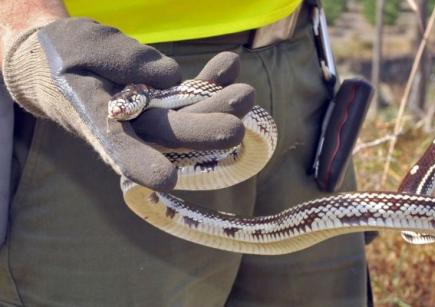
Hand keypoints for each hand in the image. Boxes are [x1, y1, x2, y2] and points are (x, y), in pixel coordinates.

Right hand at [2, 18, 253, 190]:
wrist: (57, 63)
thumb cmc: (63, 54)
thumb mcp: (82, 43)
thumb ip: (123, 58)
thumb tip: (173, 76)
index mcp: (95, 118)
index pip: (117, 145)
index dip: (141, 163)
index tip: (166, 179)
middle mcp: (126, 126)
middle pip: (167, 134)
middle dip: (203, 128)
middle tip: (237, 121)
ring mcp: (147, 118)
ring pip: (186, 119)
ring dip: (217, 107)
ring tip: (246, 92)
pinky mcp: (162, 105)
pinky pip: (189, 99)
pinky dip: (210, 84)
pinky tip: (230, 65)